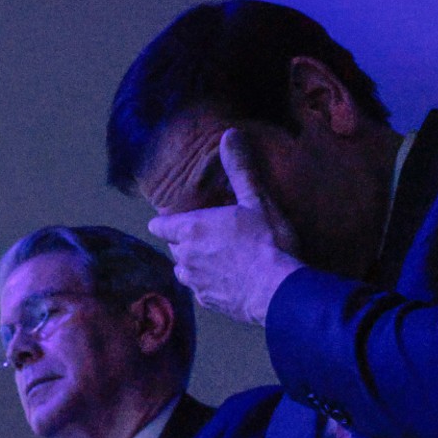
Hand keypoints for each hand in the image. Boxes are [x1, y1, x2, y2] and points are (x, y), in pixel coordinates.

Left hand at [147, 128, 303, 325]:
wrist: (278, 291)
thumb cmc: (267, 242)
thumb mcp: (256, 200)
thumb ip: (240, 169)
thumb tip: (230, 135)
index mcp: (190, 229)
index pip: (159, 225)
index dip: (168, 222)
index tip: (179, 219)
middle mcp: (184, 256)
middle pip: (173, 246)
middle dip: (185, 240)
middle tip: (210, 234)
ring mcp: (194, 282)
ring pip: (183, 269)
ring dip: (194, 262)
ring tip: (219, 256)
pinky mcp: (206, 302)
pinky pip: (199, 289)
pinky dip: (209, 283)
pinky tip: (229, 279)